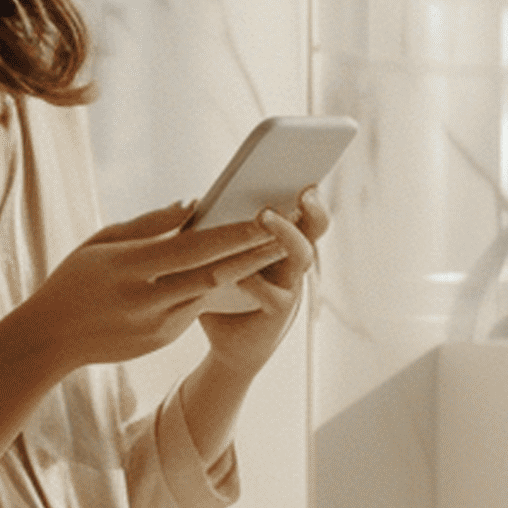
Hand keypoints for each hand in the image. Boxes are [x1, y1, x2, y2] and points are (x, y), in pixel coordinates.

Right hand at [14, 201, 289, 371]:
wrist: (48, 341)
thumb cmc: (72, 281)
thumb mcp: (101, 242)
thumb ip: (149, 225)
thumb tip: (194, 204)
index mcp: (129, 269)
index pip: (193, 250)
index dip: (233, 235)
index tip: (266, 217)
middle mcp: (147, 301)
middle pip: (214, 275)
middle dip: (254, 253)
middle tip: (288, 232)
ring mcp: (157, 325)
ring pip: (211, 294)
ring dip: (243, 271)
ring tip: (274, 247)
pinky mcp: (162, 340)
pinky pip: (196, 308)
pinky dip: (217, 288)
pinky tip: (242, 271)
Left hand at [196, 187, 329, 376]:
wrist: (225, 345)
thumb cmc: (220, 292)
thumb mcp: (213, 254)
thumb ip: (214, 230)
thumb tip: (193, 202)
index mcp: (282, 240)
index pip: (302, 207)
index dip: (308, 188)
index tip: (304, 162)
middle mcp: (292, 260)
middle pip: (314, 227)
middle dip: (312, 206)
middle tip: (303, 188)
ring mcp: (290, 287)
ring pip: (300, 256)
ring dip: (285, 234)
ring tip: (265, 215)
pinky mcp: (278, 314)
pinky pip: (275, 295)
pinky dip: (257, 283)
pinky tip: (240, 274)